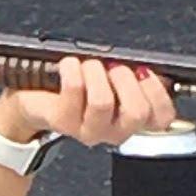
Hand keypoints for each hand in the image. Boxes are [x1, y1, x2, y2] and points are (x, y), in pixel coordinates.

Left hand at [0, 54, 174, 153]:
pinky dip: (73, 70)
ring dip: (96, 73)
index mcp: (130, 118)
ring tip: (87, 65)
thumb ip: (135, 73)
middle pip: (136, 112)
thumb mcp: (112, 75)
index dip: (157, 91)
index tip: (143, 70)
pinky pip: (75, 92)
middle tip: (112, 66)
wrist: (33, 96)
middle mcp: (112, 130)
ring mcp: (87, 129)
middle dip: (125, 79)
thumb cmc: (75, 83)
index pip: (162, 117)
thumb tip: (150, 65)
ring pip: (103, 102)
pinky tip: (68, 65)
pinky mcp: (63, 122)